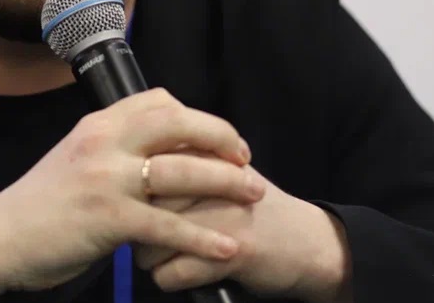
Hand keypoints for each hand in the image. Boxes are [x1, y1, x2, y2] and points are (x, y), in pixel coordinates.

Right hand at [0, 88, 263, 301]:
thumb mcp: (76, 159)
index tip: (220, 136)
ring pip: (181, 172)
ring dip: (226, 183)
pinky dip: (204, 238)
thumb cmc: (42, 205)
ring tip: (254, 194)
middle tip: (246, 158)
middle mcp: (104, 142)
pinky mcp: (108, 218)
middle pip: (178, 124)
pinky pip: (169, 226)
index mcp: (97, 124)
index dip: (197, 116)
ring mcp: (106, 179)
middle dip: (222, 138)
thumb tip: (155, 151)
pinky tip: (228, 247)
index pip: (158, 101)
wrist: (2, 237)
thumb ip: (112, 148)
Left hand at [134, 166, 352, 302]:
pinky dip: (169, 279)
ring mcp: (222, 214)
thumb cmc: (254, 207)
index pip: (144, 164)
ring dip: (149, 255)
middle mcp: (212, 178)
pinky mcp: (232, 252)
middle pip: (140, 202)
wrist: (308, 242)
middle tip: (146, 234)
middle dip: (134, 224)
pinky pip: (171, 273)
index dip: (132, 189)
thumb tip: (125, 160)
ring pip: (149, 240)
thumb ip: (181, 158)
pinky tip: (183, 273)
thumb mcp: (221, 170)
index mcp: (204, 153)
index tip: (137, 203)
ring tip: (165, 255)